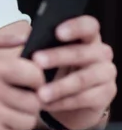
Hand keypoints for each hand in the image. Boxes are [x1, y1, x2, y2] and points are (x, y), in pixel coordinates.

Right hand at [0, 56, 44, 129]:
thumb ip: (4, 71)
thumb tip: (40, 79)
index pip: (33, 73)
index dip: (37, 82)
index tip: (33, 87)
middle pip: (35, 100)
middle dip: (28, 105)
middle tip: (15, 104)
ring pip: (29, 120)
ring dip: (19, 120)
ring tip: (0, 114)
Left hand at [32, 15, 115, 129]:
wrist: (75, 99)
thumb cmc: (59, 68)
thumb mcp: (53, 53)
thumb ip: (44, 45)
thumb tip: (23, 41)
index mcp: (89, 37)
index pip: (89, 26)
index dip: (75, 27)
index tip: (57, 32)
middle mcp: (101, 53)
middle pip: (81, 53)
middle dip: (57, 57)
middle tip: (36, 61)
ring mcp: (106, 74)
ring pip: (82, 79)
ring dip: (58, 87)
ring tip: (40, 93)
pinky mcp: (106, 95)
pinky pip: (83, 99)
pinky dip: (62, 102)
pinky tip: (46, 103)